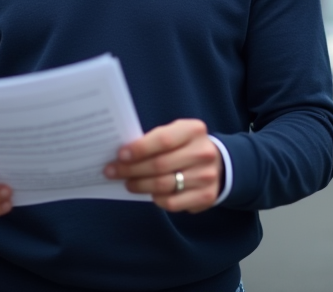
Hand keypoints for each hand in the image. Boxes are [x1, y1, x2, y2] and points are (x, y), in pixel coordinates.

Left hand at [104, 119, 222, 213]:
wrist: (219, 164)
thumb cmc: (186, 146)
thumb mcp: (176, 134)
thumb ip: (155, 140)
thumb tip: (123, 154)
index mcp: (194, 130)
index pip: (163, 140)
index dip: (139, 149)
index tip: (120, 155)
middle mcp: (203, 152)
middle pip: (160, 165)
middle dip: (131, 169)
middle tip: (113, 172)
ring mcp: (207, 176)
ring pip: (163, 185)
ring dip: (139, 186)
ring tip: (128, 183)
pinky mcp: (206, 196)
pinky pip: (172, 202)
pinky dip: (156, 199)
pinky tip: (149, 194)